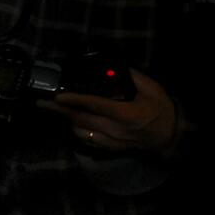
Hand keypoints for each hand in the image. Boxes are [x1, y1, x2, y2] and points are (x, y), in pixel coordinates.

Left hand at [52, 70, 178, 154]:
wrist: (172, 136)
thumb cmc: (162, 110)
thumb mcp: (153, 90)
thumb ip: (134, 77)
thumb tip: (116, 66)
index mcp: (126, 114)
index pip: (95, 105)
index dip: (75, 100)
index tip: (58, 95)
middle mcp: (116, 129)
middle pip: (82, 119)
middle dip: (60, 111)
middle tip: (43, 102)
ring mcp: (113, 141)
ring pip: (82, 131)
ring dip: (66, 120)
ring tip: (53, 110)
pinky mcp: (111, 148)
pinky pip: (88, 140)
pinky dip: (77, 131)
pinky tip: (70, 122)